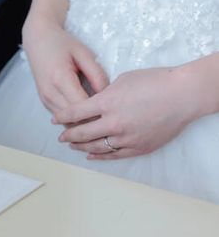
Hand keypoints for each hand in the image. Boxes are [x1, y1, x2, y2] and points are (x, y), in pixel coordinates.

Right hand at [22, 17, 108, 116]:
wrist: (38, 40)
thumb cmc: (61, 43)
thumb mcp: (84, 54)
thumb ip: (97, 75)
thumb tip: (109, 96)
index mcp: (61, 79)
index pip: (83, 106)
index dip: (100, 112)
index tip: (115, 112)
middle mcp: (50, 93)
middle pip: (75, 119)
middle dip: (93, 121)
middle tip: (112, 119)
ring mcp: (45, 99)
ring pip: (68, 123)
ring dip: (83, 123)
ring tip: (101, 120)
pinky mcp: (45, 101)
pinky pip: (62, 118)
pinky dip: (75, 120)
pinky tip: (87, 115)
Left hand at [54, 66, 199, 159]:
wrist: (181, 96)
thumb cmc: (153, 82)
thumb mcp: (121, 81)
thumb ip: (105, 94)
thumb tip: (96, 103)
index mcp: (106, 103)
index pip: (75, 113)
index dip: (62, 117)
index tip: (54, 119)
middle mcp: (113, 122)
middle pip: (82, 132)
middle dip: (68, 134)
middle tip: (60, 135)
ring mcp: (127, 138)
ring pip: (96, 147)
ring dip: (81, 147)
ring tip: (72, 145)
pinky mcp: (139, 147)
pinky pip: (114, 155)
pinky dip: (100, 156)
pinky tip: (91, 155)